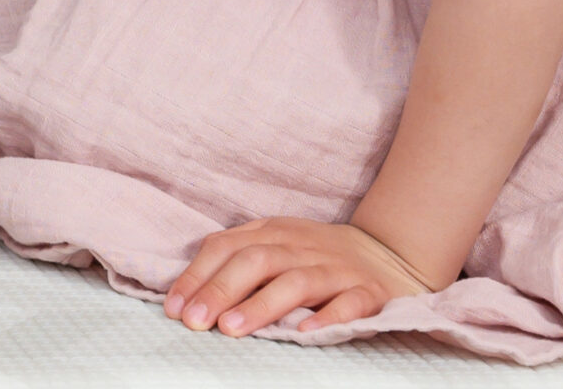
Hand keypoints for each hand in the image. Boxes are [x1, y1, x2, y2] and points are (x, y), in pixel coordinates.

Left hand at [162, 217, 434, 336]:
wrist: (388, 253)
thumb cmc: (315, 256)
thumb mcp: (275, 245)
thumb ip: (238, 259)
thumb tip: (188, 295)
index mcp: (273, 232)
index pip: (226, 246)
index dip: (197, 275)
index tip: (174, 308)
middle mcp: (301, 246)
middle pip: (256, 260)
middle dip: (220, 289)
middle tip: (195, 321)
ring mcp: (335, 268)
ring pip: (296, 281)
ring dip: (261, 305)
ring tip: (232, 328)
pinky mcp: (367, 292)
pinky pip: (348, 303)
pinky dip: (327, 316)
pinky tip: (306, 332)